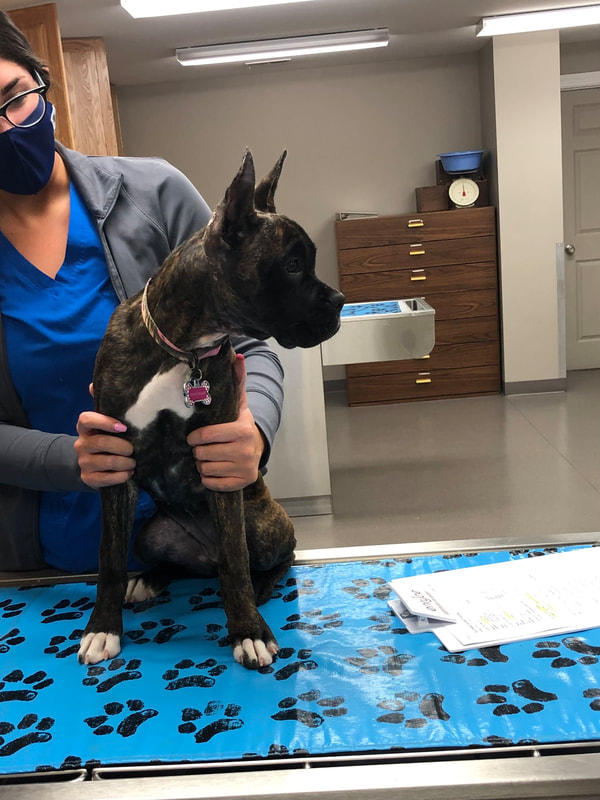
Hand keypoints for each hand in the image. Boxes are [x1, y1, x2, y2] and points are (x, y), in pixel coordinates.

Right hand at [74, 410, 134, 489]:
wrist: (94, 466)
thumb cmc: (107, 439)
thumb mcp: (107, 424)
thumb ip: (105, 405)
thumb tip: (94, 383)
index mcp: (85, 428)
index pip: (86, 419)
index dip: (104, 422)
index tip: (124, 427)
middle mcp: (81, 444)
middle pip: (101, 442)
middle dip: (122, 446)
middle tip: (133, 449)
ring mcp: (83, 462)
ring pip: (106, 462)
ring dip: (124, 462)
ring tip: (133, 462)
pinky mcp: (88, 478)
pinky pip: (105, 478)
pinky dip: (121, 476)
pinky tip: (129, 473)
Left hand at [187, 354, 264, 491]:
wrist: (257, 449)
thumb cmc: (241, 426)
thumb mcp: (239, 405)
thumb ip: (237, 381)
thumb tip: (237, 355)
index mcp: (242, 430)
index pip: (206, 436)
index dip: (195, 437)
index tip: (194, 437)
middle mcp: (245, 451)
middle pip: (203, 454)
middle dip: (199, 451)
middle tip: (204, 448)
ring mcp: (244, 468)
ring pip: (205, 469)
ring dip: (203, 464)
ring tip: (210, 457)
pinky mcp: (241, 483)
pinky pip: (211, 483)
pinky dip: (209, 478)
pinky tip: (216, 469)